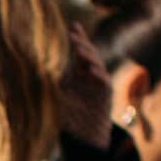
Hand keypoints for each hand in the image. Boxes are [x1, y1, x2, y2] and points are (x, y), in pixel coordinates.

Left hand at [58, 25, 114, 150]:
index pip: (81, 52)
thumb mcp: (64, 94)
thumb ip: (63, 81)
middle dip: (82, 44)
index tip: (73, 26)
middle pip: (89, 54)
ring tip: (79, 50)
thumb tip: (54, 74)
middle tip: (73, 35)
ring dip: (88, 56)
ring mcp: (100, 83)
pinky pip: (104, 82)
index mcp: (81, 71)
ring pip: (97, 65)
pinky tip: (91, 70)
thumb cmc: (73, 114)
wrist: (86, 133)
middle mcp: (91, 74)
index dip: (79, 38)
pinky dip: (98, 75)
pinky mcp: (106, 94)